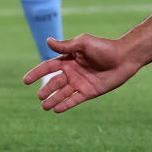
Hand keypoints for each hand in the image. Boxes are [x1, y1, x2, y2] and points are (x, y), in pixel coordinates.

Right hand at [24, 33, 139, 112]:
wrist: (125, 58)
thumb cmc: (105, 47)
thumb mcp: (84, 43)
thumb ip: (66, 46)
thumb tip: (47, 41)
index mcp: (69, 59)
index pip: (48, 67)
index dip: (37, 73)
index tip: (25, 81)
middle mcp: (73, 72)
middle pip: (54, 82)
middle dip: (46, 89)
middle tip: (40, 96)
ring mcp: (80, 83)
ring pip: (62, 93)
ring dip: (53, 99)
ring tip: (44, 106)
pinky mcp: (89, 92)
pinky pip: (74, 100)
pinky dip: (65, 105)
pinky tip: (56, 110)